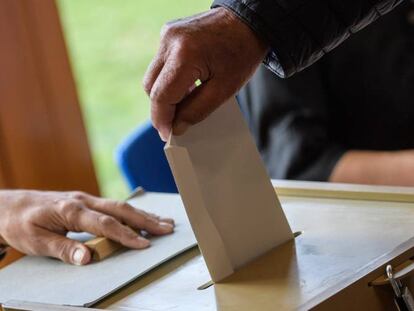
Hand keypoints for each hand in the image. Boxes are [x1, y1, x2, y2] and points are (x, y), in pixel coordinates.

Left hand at [0, 190, 173, 264]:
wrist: (9, 205)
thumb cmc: (20, 223)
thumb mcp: (36, 241)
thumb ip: (63, 248)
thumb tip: (88, 258)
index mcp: (71, 210)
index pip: (105, 224)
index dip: (127, 235)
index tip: (145, 245)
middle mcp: (83, 201)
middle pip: (121, 209)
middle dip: (146, 220)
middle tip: (168, 228)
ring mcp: (85, 199)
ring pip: (120, 205)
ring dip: (143, 214)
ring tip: (164, 221)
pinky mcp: (85, 201)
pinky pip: (113, 206)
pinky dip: (131, 212)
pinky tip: (142, 216)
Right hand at [144, 7, 267, 140]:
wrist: (248, 22)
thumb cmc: (241, 54)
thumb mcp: (224, 89)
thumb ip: (197, 110)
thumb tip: (176, 127)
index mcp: (185, 55)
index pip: (161, 95)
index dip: (162, 119)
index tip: (168, 136)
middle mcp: (169, 41)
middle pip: (151, 86)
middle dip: (162, 108)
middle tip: (176, 123)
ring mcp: (167, 34)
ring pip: (153, 76)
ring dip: (165, 94)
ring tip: (185, 102)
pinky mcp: (168, 32)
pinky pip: (160, 64)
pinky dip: (169, 79)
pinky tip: (186, 85)